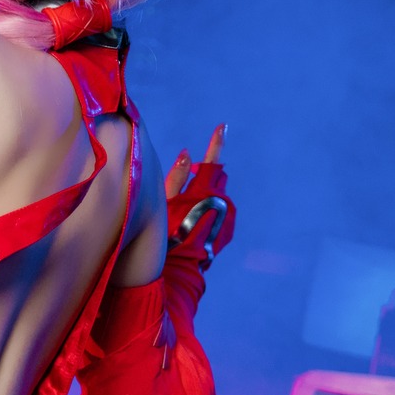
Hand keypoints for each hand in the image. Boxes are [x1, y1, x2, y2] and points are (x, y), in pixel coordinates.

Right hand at [164, 124, 233, 267]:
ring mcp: (227, 215)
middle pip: (216, 176)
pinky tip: (193, 222)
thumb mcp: (165, 203)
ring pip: (217, 194)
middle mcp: (221, 200)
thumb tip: (186, 154)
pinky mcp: (228, 228)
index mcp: (205, 191)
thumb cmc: (168, 234)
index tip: (223, 126)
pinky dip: (208, 209)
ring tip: (186, 210)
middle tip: (188, 180)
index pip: (212, 161)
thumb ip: (176, 177)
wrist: (182, 267)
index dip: (217, 142)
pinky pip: (220, 210)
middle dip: (204, 174)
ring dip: (205, 194)